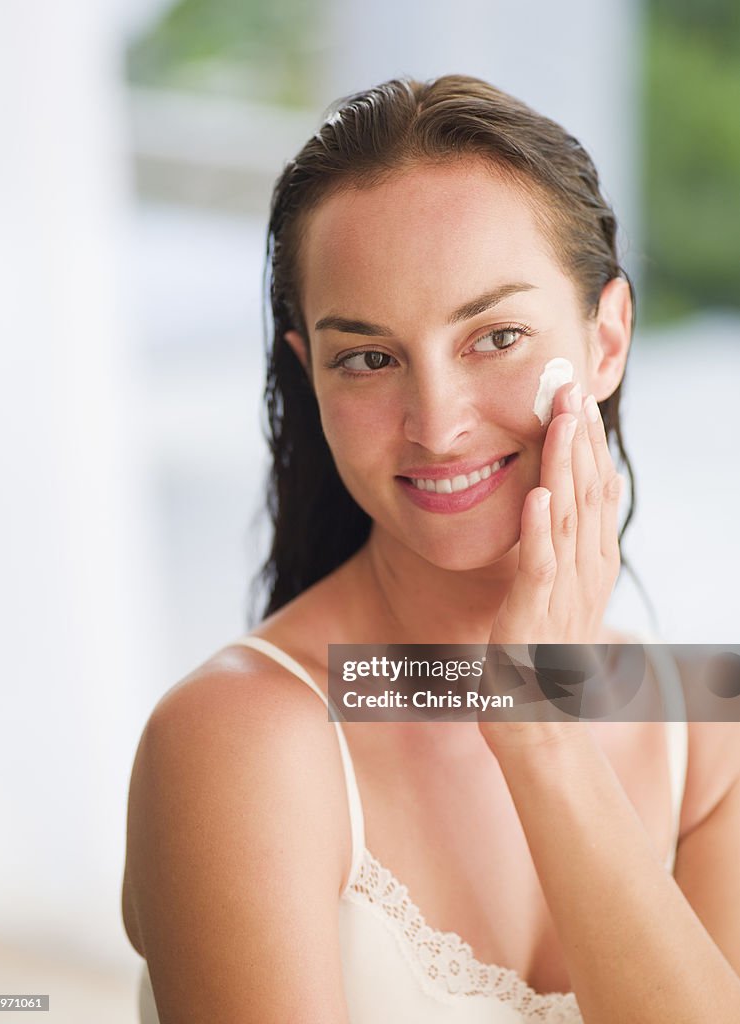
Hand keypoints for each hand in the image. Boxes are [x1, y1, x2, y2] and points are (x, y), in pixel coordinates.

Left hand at [489, 381, 623, 647]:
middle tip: (572, 390)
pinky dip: (540, 529)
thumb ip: (563, 548)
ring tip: (560, 422)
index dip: (590, 445)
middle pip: (588, 494)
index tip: (580, 401)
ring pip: (569, 519)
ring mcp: (563, 593)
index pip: (597, 492)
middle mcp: (586, 572)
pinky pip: (540, 565)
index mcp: (593, 563)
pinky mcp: (533, 614)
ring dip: (564, 468)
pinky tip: (538, 495)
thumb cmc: (542, 650)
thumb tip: (559, 504)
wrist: (538, 715)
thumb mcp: (560, 590)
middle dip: (580, 440)